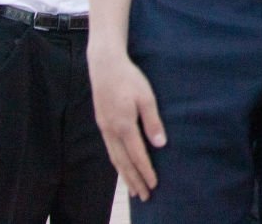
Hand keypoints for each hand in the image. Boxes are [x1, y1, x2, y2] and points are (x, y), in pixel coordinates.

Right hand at [89, 52, 166, 200]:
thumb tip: (160, 144)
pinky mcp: (101, 123)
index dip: (146, 171)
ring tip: (133, 188)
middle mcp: (111, 131)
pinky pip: (110, 150)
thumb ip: (152, 121)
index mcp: (124, 125)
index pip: (137, 155)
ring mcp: (104, 128)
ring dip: (124, 175)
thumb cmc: (129, 78)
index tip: (154, 184)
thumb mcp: (146, 97)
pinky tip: (122, 167)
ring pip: (114, 158)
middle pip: (123, 162)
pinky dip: (117, 163)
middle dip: (134, 180)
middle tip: (144, 196)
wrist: (104, 65)